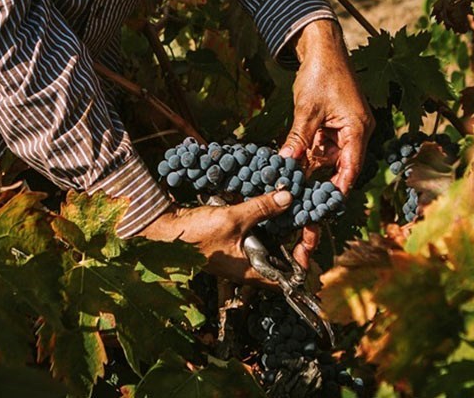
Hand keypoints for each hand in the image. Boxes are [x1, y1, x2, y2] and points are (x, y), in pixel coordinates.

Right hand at [136, 191, 293, 281]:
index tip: (310, 232)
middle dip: (293, 235)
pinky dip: (260, 219)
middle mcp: (247, 265)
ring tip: (289, 203)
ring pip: (267, 242)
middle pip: (281, 256)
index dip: (304, 257)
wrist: (163, 231)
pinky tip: (264, 201)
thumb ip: (261, 209)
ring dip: (277, 224)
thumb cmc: (195, 235)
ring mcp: (238, 253)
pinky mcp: (229, 240)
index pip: (290, 275)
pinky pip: (252, 231)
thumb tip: (288, 198)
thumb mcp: (232, 219)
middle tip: (303, 212)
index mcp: (252, 271)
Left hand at [281, 19, 372, 268]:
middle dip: (321, 206)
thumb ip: (297, 138)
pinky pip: (317, 156)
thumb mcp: (306, 108)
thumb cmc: (320, 73)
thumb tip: (284, 165)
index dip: (334, 195)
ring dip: (309, 191)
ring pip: (323, 169)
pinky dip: (304, 169)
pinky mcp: (328, 132)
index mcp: (356, 132)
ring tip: (295, 222)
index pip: (348, 171)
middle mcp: (352, 138)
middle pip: (336, 177)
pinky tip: (288, 189)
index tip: (320, 217)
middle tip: (308, 239)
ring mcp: (340, 136)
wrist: (321, 48)